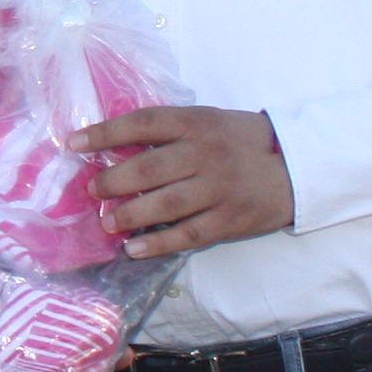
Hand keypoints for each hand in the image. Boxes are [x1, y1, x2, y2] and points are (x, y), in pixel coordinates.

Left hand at [76, 107, 296, 256]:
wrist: (297, 166)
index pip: (143, 123)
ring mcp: (218, 189)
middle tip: (92, 191)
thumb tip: (115, 144)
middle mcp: (205, 154)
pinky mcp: (229, 220)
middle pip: (148, 169)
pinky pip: (187, 235)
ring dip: (129, 216)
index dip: (105, 132)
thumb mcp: (209, 121)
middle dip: (112, 182)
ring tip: (107, 223)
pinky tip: (133, 250)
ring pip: (164, 205)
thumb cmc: (241, 141)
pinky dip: (157, 244)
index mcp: (197, 123)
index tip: (74, 143)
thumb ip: (170, 130)